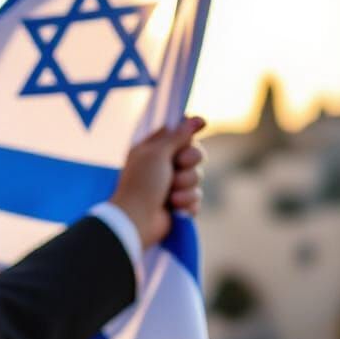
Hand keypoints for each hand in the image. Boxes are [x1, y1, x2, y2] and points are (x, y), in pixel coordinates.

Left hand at [109, 116, 205, 247]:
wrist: (137, 220)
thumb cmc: (142, 183)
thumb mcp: (157, 154)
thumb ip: (178, 136)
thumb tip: (196, 118)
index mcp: (151, 150)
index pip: (176, 133)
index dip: (188, 131)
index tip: (202, 124)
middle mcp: (161, 166)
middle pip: (193, 154)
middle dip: (190, 162)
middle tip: (179, 165)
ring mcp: (170, 186)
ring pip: (196, 177)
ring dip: (186, 185)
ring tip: (170, 195)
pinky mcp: (178, 205)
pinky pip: (196, 198)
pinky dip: (186, 203)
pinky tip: (174, 208)